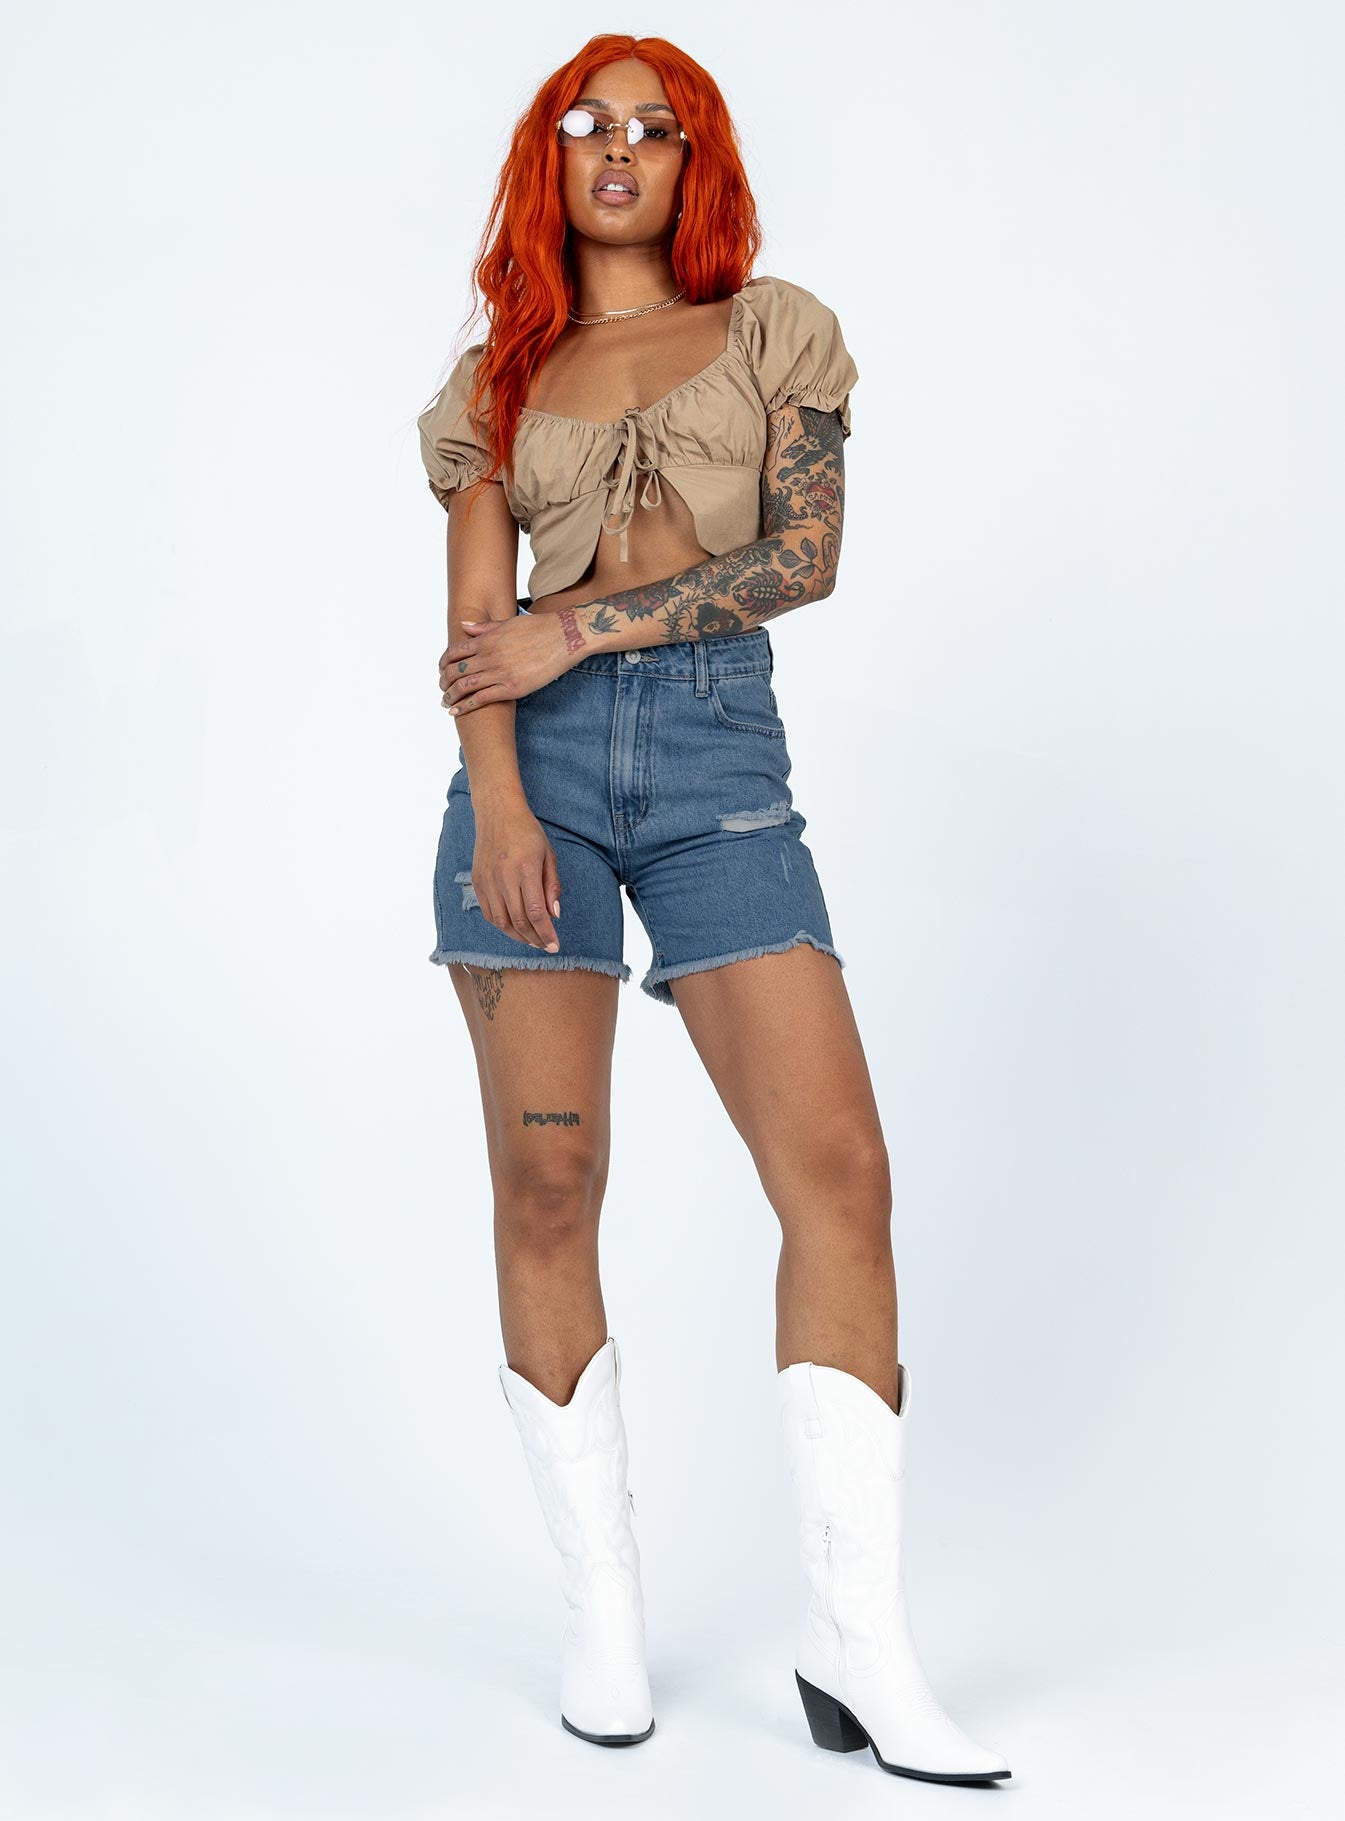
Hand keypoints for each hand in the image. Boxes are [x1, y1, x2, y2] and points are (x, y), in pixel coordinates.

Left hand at [439, 610, 574, 714]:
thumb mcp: (507, 623)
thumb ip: (484, 627)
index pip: (454, 652)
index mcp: (486, 639)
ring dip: (450, 696)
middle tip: (442, 689)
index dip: (443, 663)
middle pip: (455, 671)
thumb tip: (464, 625)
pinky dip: (465, 706)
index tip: (441, 671)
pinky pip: (481, 699)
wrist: (564, 637)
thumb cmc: (539, 628)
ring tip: (446, 703)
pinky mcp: (511, 688)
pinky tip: (456, 712)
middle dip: (444, 682)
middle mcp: (488, 655)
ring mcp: (499, 672)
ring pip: (464, 686)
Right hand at [470, 803, 561, 951]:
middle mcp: (504, 878)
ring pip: (501, 922)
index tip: (555, 945)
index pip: (536, 913)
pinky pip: (488, 913)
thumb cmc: (527, 832)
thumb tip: (554, 915)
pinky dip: (502, 926)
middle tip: (546, 947)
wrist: (497, 812)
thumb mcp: (548, 855)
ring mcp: (487, 881)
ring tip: (532, 940)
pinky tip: (514, 927)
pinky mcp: (477, 882)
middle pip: (519, 922)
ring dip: (518, 937)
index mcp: (525, 870)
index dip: (546, 934)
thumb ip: (552, 886)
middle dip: (535, 939)